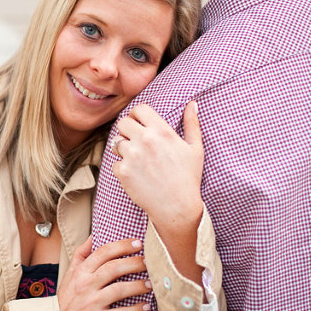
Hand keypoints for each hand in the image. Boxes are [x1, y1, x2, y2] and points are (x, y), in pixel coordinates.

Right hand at [57, 236, 149, 310]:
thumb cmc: (68, 298)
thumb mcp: (70, 273)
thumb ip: (82, 253)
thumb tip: (94, 235)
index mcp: (81, 271)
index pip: (103, 252)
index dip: (122, 246)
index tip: (138, 243)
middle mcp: (86, 285)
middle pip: (114, 268)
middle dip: (135, 263)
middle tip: (149, 262)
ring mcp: (91, 303)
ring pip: (119, 290)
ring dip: (138, 286)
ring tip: (150, 284)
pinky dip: (135, 310)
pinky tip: (146, 306)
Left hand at [111, 102, 203, 239]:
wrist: (177, 207)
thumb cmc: (188, 177)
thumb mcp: (195, 148)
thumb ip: (192, 124)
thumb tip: (193, 104)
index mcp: (161, 131)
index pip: (138, 109)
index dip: (137, 115)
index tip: (140, 123)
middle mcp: (144, 140)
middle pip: (123, 123)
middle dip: (128, 130)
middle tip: (136, 142)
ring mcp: (131, 156)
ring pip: (116, 143)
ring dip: (124, 149)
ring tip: (138, 160)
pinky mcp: (123, 172)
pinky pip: (115, 163)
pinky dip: (123, 168)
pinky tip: (137, 175)